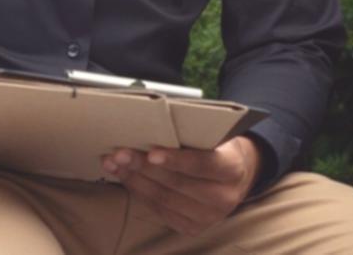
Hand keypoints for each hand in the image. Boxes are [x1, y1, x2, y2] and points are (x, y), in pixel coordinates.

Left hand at [104, 135, 261, 235]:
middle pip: (177, 183)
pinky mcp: (191, 227)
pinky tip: (127, 178)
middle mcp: (223, 198)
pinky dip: (140, 193)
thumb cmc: (221, 147)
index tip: (152, 152)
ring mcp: (207, 217)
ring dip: (135, 180)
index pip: (203, 165)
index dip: (176, 159)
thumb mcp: (217, 136)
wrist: (237, 176)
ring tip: (115, 164)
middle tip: (121, 153)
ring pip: (164, 199)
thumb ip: (194, 134)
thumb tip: (154, 124)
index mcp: (232, 169)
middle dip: (144, 168)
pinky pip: (160, 210)